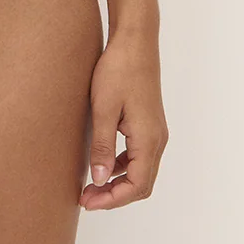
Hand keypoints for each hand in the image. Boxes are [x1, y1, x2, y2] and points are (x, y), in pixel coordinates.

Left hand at [82, 28, 166, 209]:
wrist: (134, 41)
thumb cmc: (118, 70)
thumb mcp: (103, 110)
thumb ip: (101, 147)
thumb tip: (98, 180)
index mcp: (148, 138)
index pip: (137, 185)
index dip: (113, 200)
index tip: (88, 202)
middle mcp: (157, 139)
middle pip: (142, 184)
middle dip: (115, 196)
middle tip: (86, 199)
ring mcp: (155, 131)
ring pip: (141, 172)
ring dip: (117, 183)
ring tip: (90, 186)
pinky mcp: (148, 124)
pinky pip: (138, 156)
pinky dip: (121, 167)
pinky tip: (100, 164)